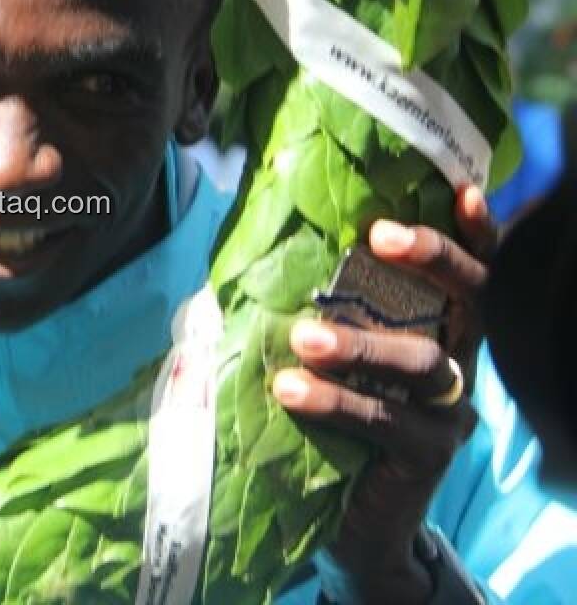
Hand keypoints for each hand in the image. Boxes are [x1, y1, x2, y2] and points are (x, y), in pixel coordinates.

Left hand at [272, 185, 492, 600]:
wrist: (347, 522)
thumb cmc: (326, 419)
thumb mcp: (321, 357)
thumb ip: (308, 308)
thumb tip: (242, 251)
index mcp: (435, 329)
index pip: (470, 274)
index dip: (473, 235)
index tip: (463, 192)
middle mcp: (454, 363)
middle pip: (468, 302)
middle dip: (432, 260)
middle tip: (377, 237)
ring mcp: (449, 412)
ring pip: (423, 362)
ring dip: (361, 342)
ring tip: (303, 337)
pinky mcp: (429, 456)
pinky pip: (388, 421)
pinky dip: (337, 401)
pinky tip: (291, 391)